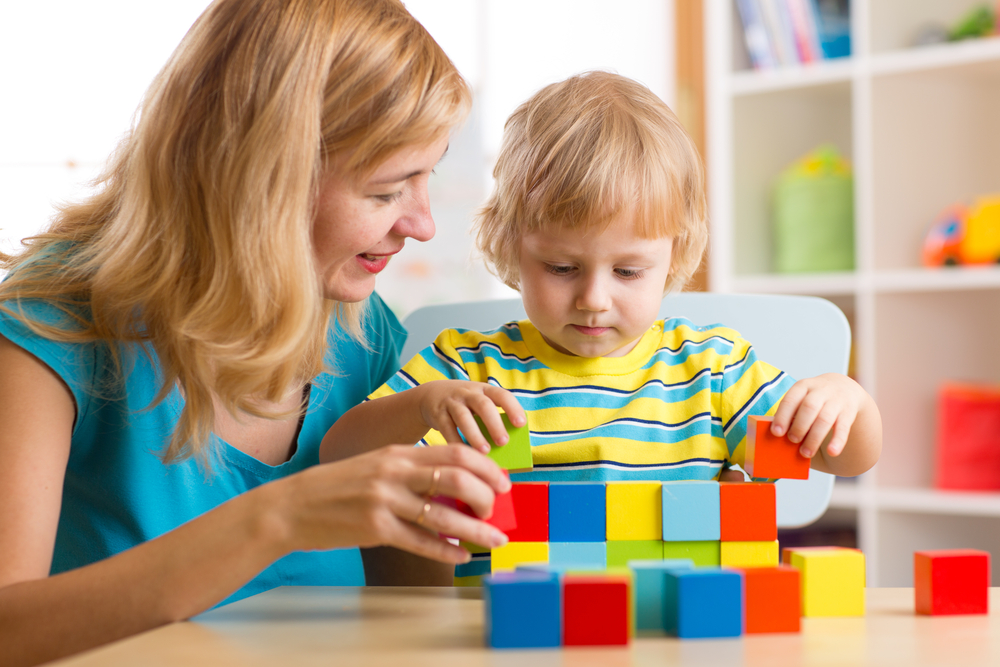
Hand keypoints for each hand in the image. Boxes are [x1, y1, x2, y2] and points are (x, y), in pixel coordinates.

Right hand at [271, 444, 510, 563]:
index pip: (454, 453)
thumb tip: (455, 485)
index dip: (485, 468)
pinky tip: (461, 555)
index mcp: (398, 453)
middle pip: (456, 478)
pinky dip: (446, 550)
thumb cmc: (339, 487)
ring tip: (494, 539)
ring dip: (476, 529)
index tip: (502, 482)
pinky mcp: (375, 529)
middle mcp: (394, 473)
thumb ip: (412, 471)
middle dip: (485, 495)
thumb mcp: (377, 467)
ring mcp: (384, 501)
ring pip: (443, 514)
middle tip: (497, 509)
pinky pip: (420, 542)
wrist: (293, 506)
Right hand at [416, 380, 525, 453]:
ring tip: (485, 451)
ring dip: (475, 435)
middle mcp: (468, 393)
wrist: (431, 396)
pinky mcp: (438, 413)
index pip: (502, 395)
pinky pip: (447, 428)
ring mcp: (452, 402)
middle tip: (504, 442)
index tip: (521, 424)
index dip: (512, 408)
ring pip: (464, 417)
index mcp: (484, 389)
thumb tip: (506, 444)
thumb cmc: (465, 405)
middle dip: (495, 424)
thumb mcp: (478, 403)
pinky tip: (464, 453)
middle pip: (483, 405)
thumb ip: (491, 417)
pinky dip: (455, 441)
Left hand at [770, 373, 867, 458]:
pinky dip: (838, 440)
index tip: (776, 433)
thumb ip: (791, 413)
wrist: (844, 386)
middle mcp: (820, 391)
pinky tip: (832, 452)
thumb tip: (779, 436)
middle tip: (793, 440)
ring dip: (814, 438)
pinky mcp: (849, 413)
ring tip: (806, 453)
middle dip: (799, 426)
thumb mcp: (802, 397)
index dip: (782, 417)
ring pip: (825, 418)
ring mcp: (836, 401)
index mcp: (802, 387)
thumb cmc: (814, 398)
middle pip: (809, 407)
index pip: (791, 400)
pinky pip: (843, 427)